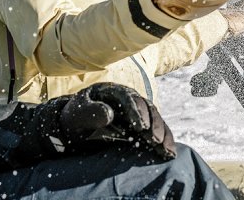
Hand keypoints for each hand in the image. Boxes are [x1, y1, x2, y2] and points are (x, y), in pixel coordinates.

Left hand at [61, 83, 175, 158]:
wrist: (74, 128)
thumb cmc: (74, 118)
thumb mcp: (77, 113)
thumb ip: (91, 111)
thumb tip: (109, 114)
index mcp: (113, 91)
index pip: (128, 98)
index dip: (137, 111)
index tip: (140, 126)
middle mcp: (128, 100)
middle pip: (147, 108)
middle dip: (154, 124)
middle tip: (155, 140)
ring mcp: (136, 113)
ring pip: (155, 120)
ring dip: (163, 134)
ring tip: (166, 151)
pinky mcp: (140, 127)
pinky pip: (155, 132)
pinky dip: (163, 142)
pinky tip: (169, 153)